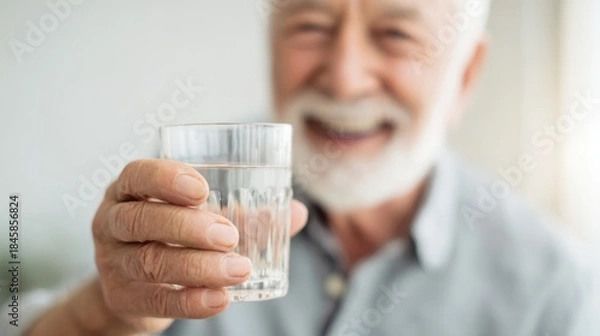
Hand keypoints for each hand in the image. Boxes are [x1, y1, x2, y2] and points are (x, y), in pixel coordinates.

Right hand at [90, 159, 307, 333]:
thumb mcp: (200, 216)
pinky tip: (221, 298)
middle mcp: (113, 222)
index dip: (165, 179)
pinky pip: (156, 300)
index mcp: (131, 191)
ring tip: (239, 269)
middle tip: (229, 235)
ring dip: (198, 267)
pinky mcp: (124, 297)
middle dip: (187, 227)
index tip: (201, 189)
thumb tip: (297, 213)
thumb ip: (245, 213)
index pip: (137, 175)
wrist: (137, 284)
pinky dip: (191, 301)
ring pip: (150, 262)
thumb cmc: (176, 236)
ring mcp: (114, 262)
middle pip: (140, 220)